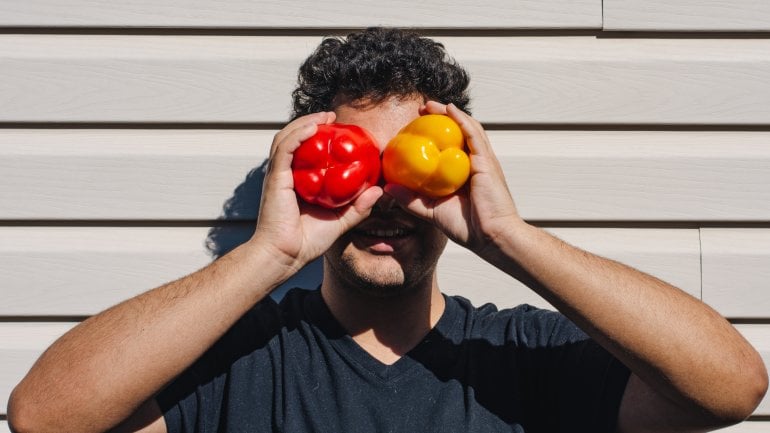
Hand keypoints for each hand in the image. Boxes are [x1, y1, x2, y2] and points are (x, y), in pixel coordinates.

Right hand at [251, 112, 382, 272]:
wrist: (285, 256)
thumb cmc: (306, 242)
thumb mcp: (340, 221)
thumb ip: (358, 207)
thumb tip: (378, 191)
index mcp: (297, 182)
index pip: (305, 151)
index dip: (319, 136)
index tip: (338, 129)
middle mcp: (286, 175)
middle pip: (294, 138)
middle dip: (312, 122)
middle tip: (331, 116)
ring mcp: (279, 175)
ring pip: (287, 137)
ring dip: (305, 122)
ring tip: (324, 115)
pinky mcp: (275, 178)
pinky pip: (285, 149)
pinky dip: (297, 134)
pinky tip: (312, 127)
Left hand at [385, 102, 521, 255]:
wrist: (492, 238)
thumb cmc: (468, 228)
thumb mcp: (432, 211)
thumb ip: (411, 199)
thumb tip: (388, 188)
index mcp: (465, 174)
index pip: (451, 147)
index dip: (436, 134)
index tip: (417, 126)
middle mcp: (476, 164)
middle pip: (459, 132)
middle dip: (441, 118)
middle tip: (421, 110)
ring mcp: (483, 161)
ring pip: (467, 128)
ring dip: (449, 113)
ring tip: (431, 105)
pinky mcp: (486, 162)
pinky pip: (473, 135)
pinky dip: (462, 120)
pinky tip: (450, 110)